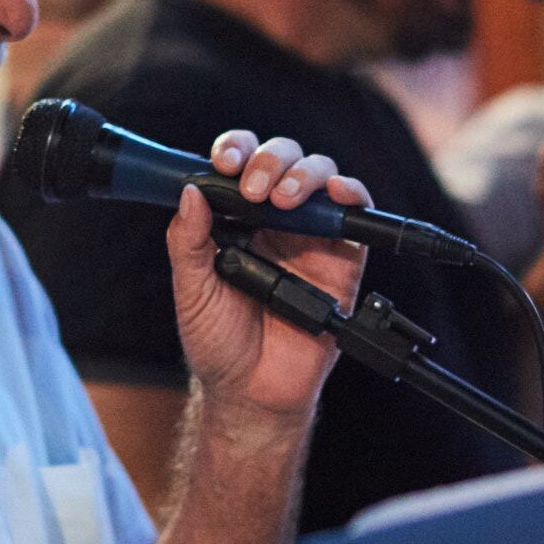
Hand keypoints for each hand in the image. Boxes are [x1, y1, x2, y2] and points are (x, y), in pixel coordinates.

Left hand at [167, 132, 367, 420]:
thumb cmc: (219, 343)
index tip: (224, 162)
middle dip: (270, 160)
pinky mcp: (342, 259)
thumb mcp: (192, 290)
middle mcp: (275, 221)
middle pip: (284, 160)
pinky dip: (350, 194)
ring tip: (283, 198)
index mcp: (236, 220)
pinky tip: (336, 193)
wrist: (252, 392)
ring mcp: (311, 237)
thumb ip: (188, 242)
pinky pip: (354, 215)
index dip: (236, 151)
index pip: (240, 166)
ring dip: (304, 174)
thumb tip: (190, 191)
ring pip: (320, 177)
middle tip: (254, 188)